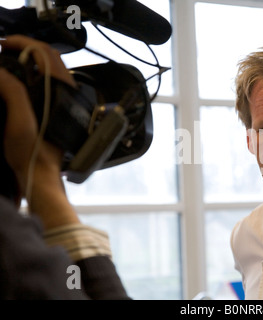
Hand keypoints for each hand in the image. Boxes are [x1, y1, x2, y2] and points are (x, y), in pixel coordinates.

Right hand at [0, 35, 79, 227]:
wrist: (41, 175)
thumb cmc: (32, 153)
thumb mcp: (18, 121)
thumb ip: (12, 92)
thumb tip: (0, 70)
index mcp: (60, 93)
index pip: (45, 54)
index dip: (21, 43)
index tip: (1, 44)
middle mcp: (66, 94)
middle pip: (48, 58)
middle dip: (23, 48)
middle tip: (1, 50)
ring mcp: (63, 101)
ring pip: (48, 70)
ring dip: (27, 60)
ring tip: (5, 62)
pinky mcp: (58, 109)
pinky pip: (45, 83)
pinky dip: (30, 74)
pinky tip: (15, 80)